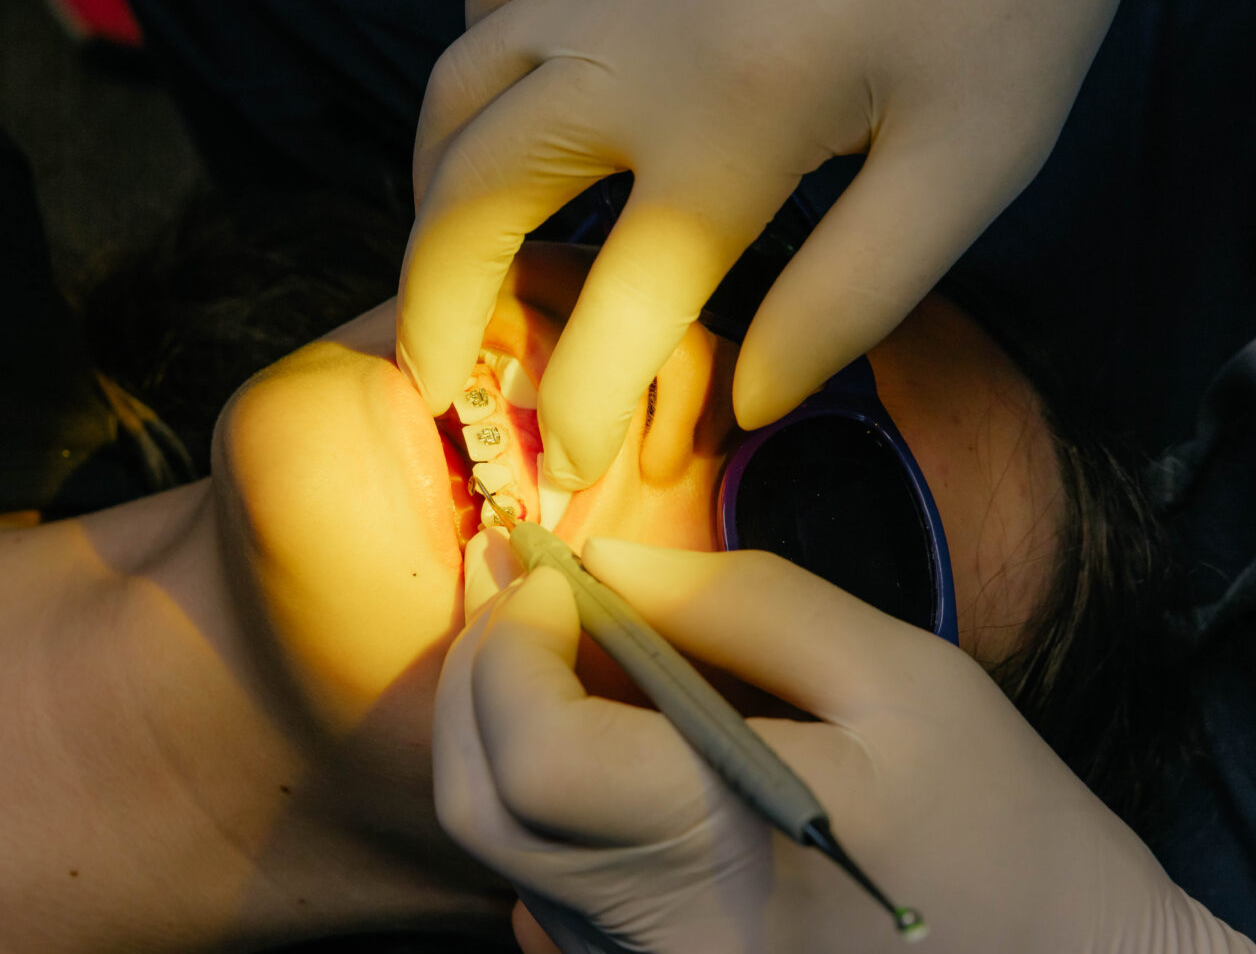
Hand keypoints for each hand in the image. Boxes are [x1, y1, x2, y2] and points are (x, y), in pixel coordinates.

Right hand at [398, 0, 1147, 489]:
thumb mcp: (976, 156)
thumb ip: (853, 294)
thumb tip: (749, 399)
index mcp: (726, 129)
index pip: (614, 311)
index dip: (578, 408)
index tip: (566, 468)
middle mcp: (628, 51)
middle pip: (474, 198)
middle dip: (436, 308)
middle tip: (430, 376)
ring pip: (458, 90)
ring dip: (435, 191)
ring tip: (446, 258)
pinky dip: (480, 43)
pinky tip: (517, 86)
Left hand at [435, 533, 1248, 952]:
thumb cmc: (997, 823)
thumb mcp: (901, 677)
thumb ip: (745, 603)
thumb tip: (607, 561)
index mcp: (724, 853)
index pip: (534, 759)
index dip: (514, 649)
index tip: (555, 583)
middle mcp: (659, 939)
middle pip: (481, 806)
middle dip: (484, 680)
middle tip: (538, 606)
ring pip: (499, 850)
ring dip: (505, 735)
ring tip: (577, 666)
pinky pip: (539, 894)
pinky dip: (539, 806)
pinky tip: (606, 754)